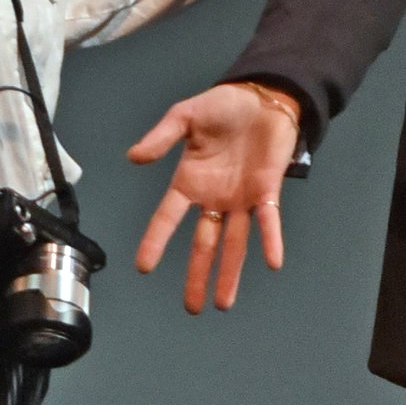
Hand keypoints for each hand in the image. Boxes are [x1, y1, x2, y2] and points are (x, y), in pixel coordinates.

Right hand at [129, 83, 301, 311]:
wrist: (264, 96)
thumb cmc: (224, 106)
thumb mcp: (186, 115)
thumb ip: (162, 137)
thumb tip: (134, 157)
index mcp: (190, 181)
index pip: (168, 217)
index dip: (155, 241)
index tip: (143, 267)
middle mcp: (214, 197)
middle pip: (203, 243)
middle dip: (197, 275)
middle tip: (192, 308)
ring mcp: (242, 198)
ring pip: (234, 243)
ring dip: (229, 272)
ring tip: (223, 303)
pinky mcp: (268, 190)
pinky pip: (269, 220)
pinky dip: (270, 240)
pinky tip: (272, 262)